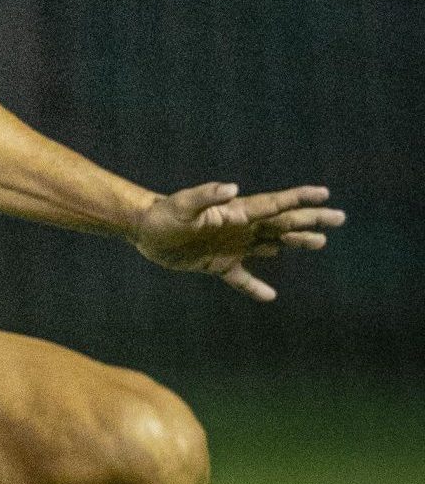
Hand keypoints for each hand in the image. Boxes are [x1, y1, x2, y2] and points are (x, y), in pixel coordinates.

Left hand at [131, 181, 343, 301]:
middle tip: (339, 218)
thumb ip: (206, 195)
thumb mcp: (183, 204)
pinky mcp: (218, 264)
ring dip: (295, 243)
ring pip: (272, 245)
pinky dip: (255, 287)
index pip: (275, 204)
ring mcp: (232, 246)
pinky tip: (271, 296)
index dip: (299, 199)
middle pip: (283, 223)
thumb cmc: (164, 214)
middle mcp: (240, 228)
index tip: (324, 194)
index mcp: (237, 212)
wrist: (145, 231)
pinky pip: (242, 278)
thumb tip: (231, 187)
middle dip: (311, 220)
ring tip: (320, 241)